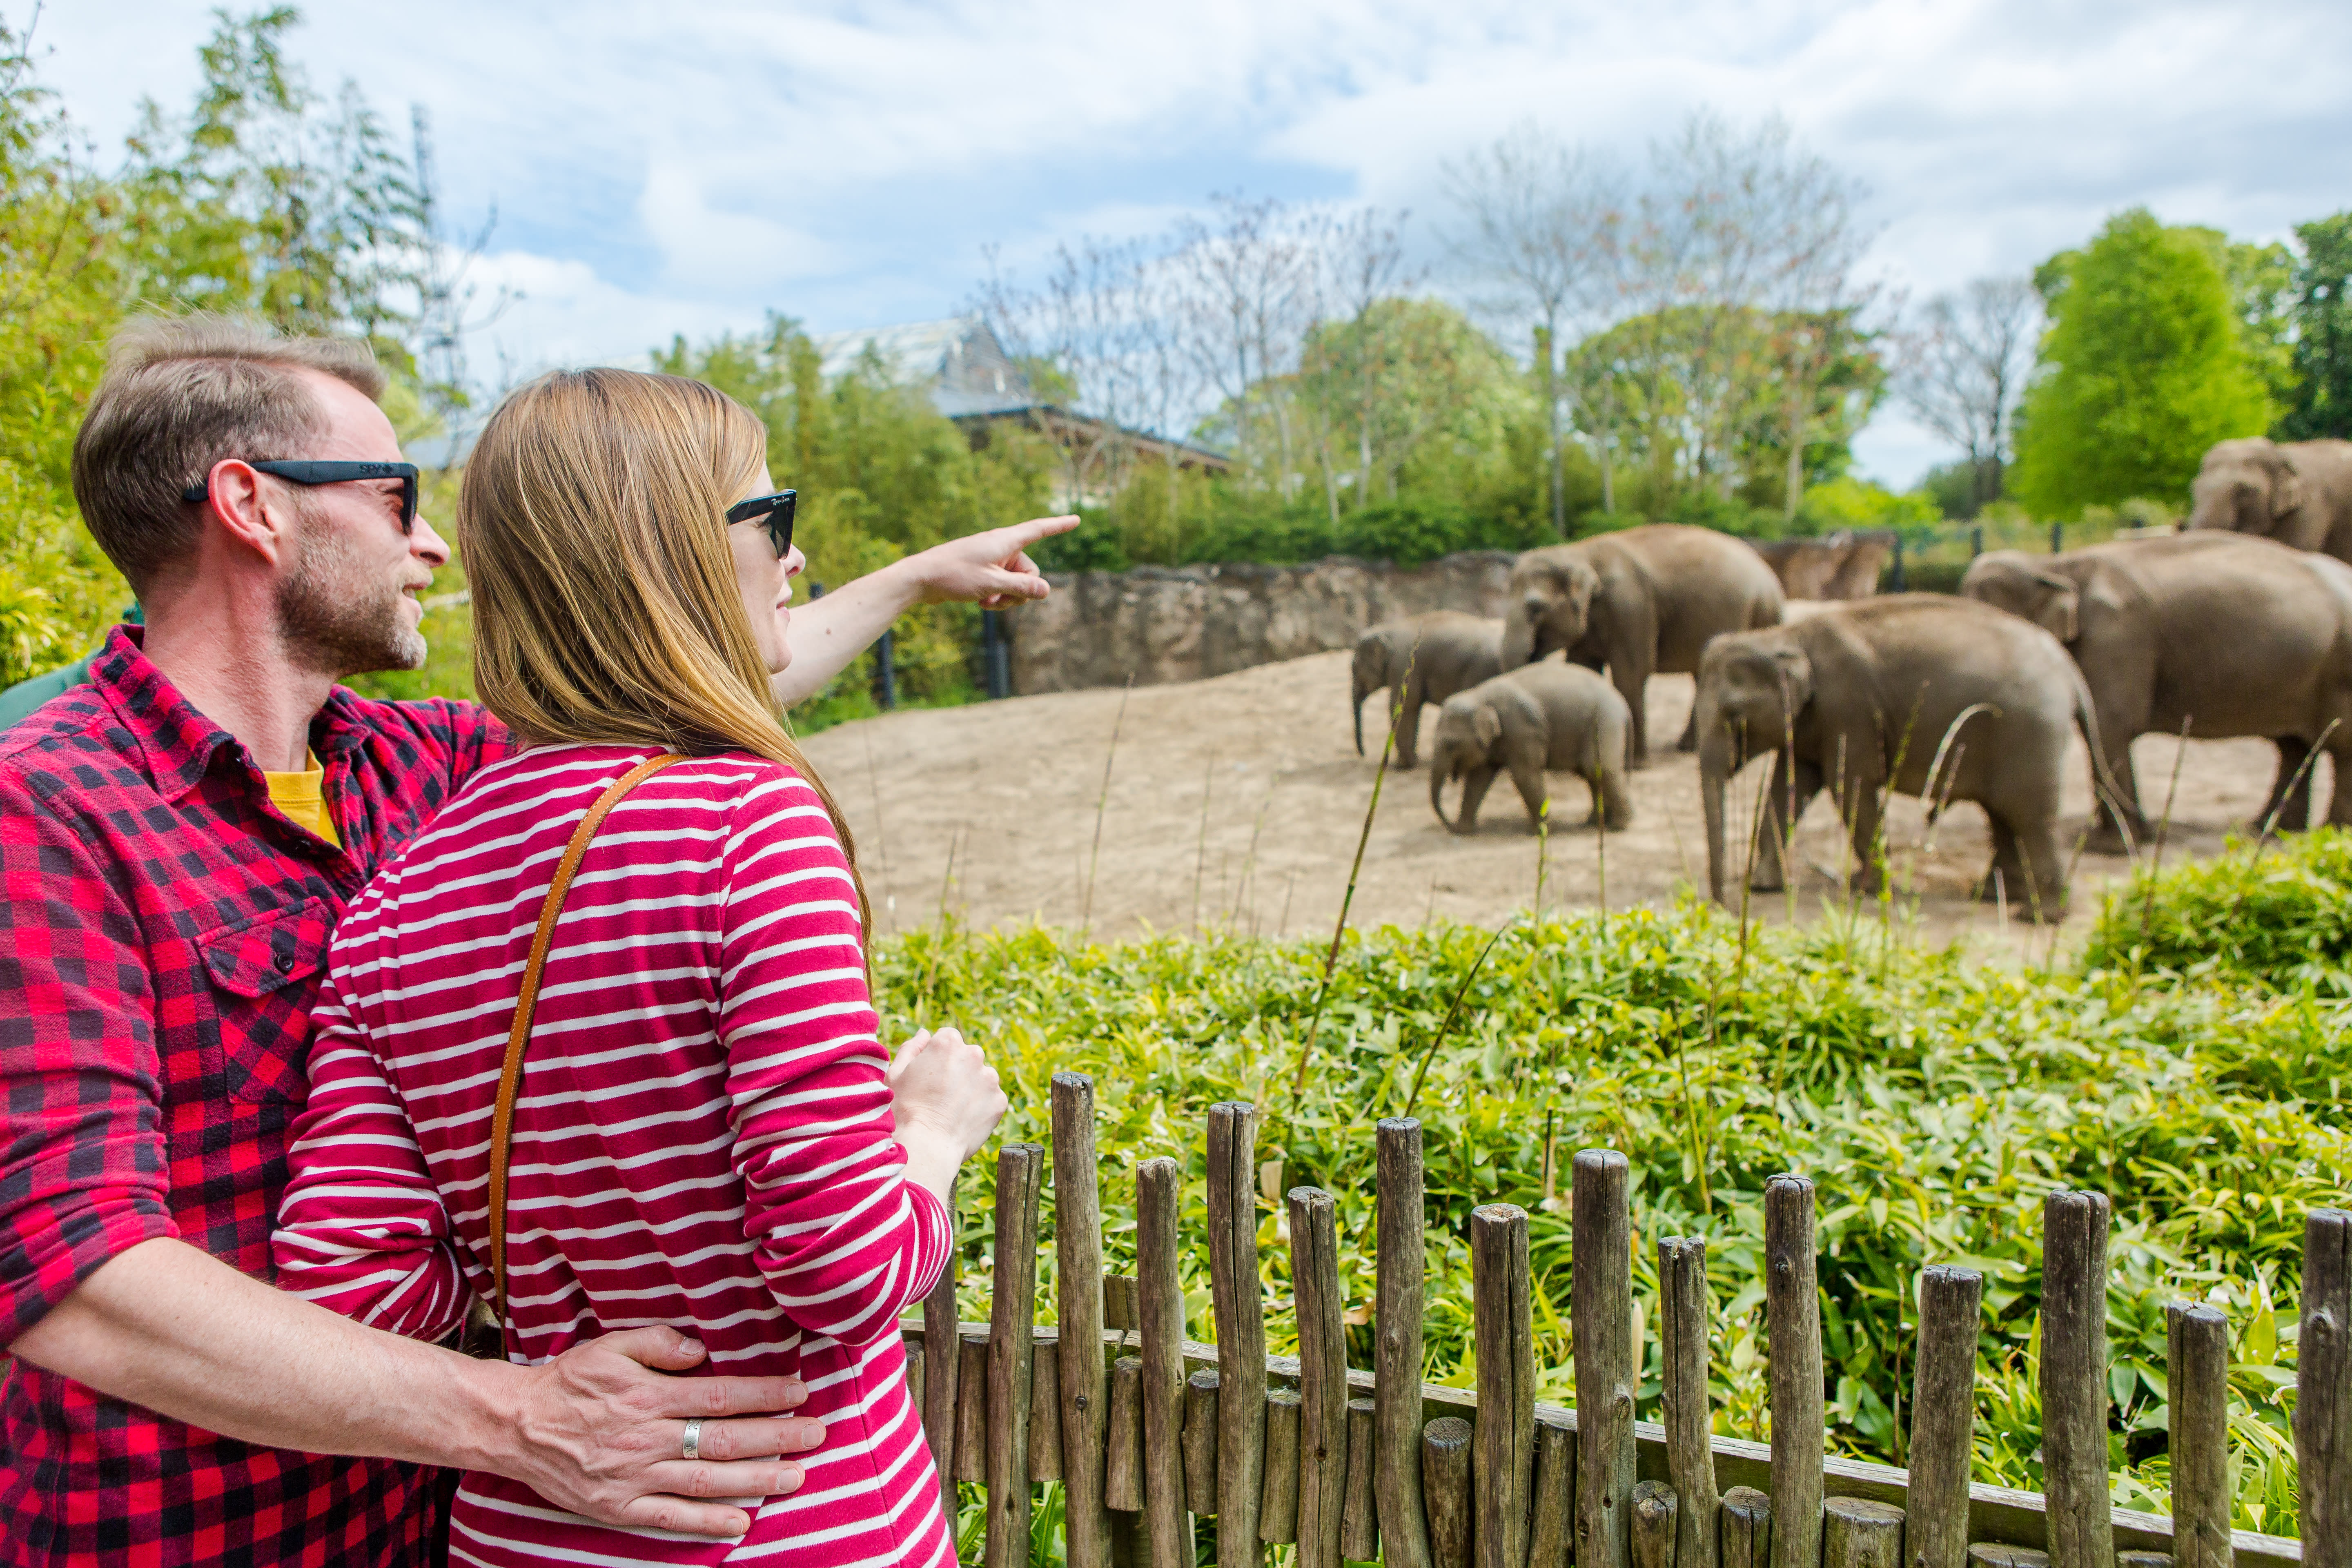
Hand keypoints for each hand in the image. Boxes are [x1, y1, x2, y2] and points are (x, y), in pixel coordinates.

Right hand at [495, 1325, 826, 1536]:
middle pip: (724, 1439)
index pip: (720, 1395)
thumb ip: (660, 1342)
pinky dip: (708, 1523)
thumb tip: (702, 1348)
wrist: (516, 1425)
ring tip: (796, 1477)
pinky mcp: (617, 1507)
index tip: (799, 1393)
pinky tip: (741, 1522)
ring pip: (706, 1481)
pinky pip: (670, 1518)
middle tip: (816, 1435)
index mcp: (648, 1395)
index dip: (764, 1395)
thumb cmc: (569, 1382)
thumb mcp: (611, 1345)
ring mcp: (633, 1476)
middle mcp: (645, 1437)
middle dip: (777, 1438)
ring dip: (756, 1480)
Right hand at [888, 1028, 1007, 1199]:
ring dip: (971, 1087)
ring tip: (952, 1110)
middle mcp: (973, 1054)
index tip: (929, 1076)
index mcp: (947, 1042)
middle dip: (958, 1069)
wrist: (926, 1146)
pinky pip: (991, 1098)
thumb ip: (912, 1048)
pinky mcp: (1000, 1100)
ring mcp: (989, 1078)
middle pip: (968, 1055)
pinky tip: (963, 1120)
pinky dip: (981, 1107)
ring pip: (982, 1077)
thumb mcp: (896, 1073)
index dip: (937, 1058)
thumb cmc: (904, 1109)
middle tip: (940, 1095)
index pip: (948, 1039)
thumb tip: (925, 1033)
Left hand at [909, 515, 1078, 607]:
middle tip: (1001, 601)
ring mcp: (991, 560)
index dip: (1059, 526)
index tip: (1076, 519)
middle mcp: (1000, 547)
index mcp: (1005, 541)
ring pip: (1016, 583)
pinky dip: (996, 597)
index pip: (1039, 530)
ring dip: (1006, 597)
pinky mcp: (983, 571)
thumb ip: (1021, 587)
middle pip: (1029, 571)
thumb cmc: (954, 576)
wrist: (920, 579)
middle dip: (1021, 591)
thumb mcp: (992, 584)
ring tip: (987, 603)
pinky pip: (1002, 586)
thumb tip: (1047, 590)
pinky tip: (980, 604)